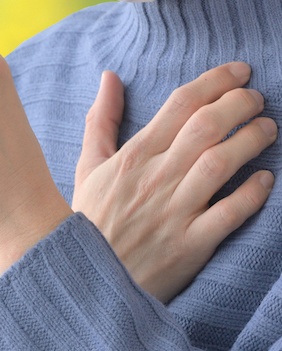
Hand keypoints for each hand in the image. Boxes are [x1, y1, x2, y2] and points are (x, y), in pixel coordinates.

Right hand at [73, 62, 276, 302]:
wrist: (87, 278)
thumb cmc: (90, 219)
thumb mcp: (88, 166)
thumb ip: (101, 120)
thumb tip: (110, 77)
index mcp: (132, 157)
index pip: (179, 105)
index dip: (213, 82)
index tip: (238, 72)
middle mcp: (155, 179)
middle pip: (205, 127)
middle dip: (239, 103)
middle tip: (257, 97)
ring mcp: (174, 212)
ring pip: (221, 163)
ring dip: (250, 140)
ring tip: (267, 129)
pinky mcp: (191, 245)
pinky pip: (230, 213)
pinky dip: (251, 193)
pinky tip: (264, 179)